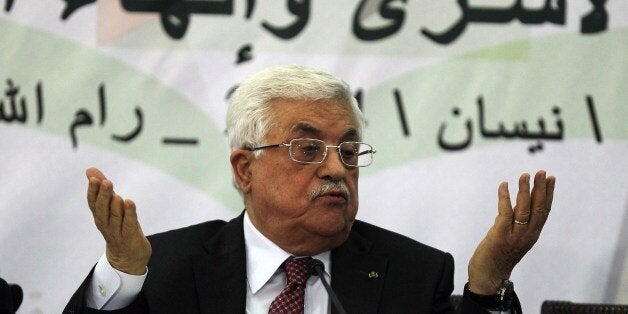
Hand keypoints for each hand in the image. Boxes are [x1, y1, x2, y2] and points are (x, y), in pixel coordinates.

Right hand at [86, 167, 151, 274]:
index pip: (93, 203)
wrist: (127, 257)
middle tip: (106, 182)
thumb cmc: (118, 226)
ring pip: (114, 217)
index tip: (93, 178)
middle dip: (103, 195)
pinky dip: (129, 214)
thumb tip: (90, 169)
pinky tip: (130, 203)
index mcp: (100, 216)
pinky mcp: (129, 236)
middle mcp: (105, 224)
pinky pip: (129, 224)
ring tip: (116, 194)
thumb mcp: (111, 206)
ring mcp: (117, 231)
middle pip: (102, 209)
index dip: (93, 191)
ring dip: (115, 205)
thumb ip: (102, 188)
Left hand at [467, 170, 555, 294]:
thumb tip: (514, 206)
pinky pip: (505, 212)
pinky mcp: (500, 235)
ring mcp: (514, 236)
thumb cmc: (498, 257)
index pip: (544, 212)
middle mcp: (527, 235)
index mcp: (532, 235)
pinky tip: (504, 185)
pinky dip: (505, 197)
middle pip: (538, 208)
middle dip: (541, 188)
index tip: (551, 179)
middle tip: (542, 172)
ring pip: (524, 209)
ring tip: (525, 175)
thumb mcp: (513, 239)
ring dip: (525, 190)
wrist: (489, 277)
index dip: (549, 195)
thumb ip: (516, 224)